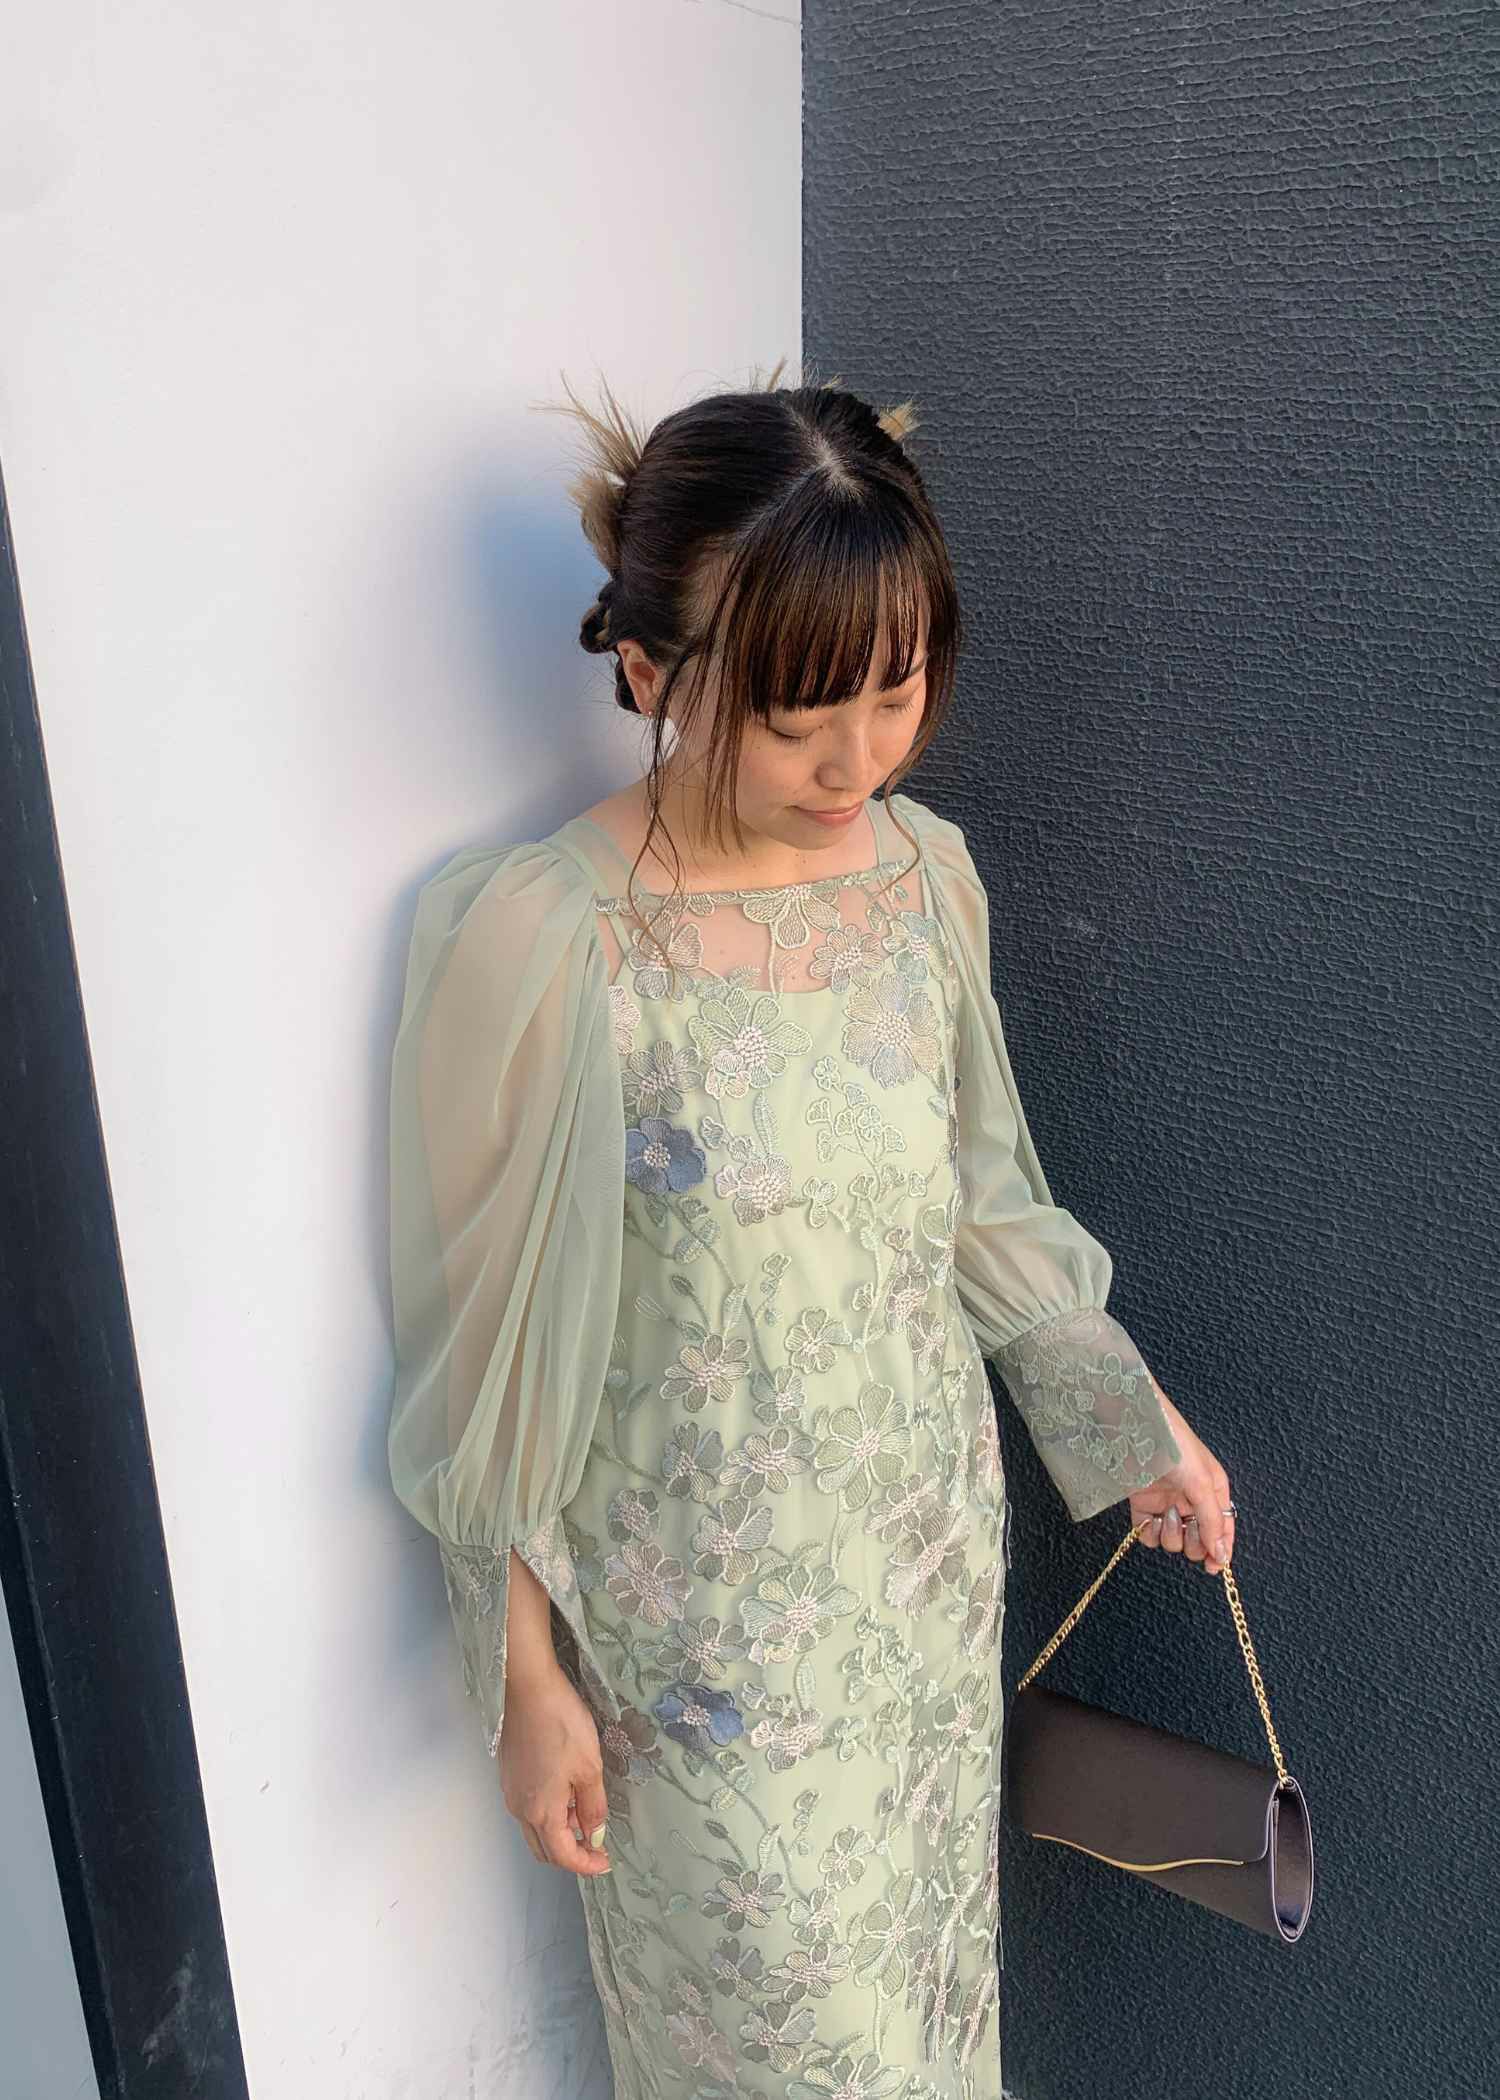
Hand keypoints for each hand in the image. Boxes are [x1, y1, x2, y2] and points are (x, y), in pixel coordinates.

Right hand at [499, 1664, 613, 1876]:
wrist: (527, 1688)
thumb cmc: (561, 1724)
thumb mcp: (590, 1767)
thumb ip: (593, 1807)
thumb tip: (595, 1835)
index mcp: (541, 1812)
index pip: (563, 1855)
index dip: (586, 1865)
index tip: (605, 1862)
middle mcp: (520, 1809)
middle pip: (544, 1850)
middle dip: (571, 1854)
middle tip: (597, 1845)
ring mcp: (511, 1792)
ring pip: (535, 1830)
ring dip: (560, 1833)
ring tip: (585, 1812)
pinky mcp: (509, 1776)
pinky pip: (528, 1809)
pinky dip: (548, 1814)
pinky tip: (567, 1793)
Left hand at [1128, 1376, 1235, 1575]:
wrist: (1136, 1430)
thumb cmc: (1175, 1448)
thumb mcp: (1202, 1485)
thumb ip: (1212, 1522)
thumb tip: (1221, 1556)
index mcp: (1213, 1491)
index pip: (1223, 1529)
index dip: (1221, 1550)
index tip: (1215, 1568)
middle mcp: (1191, 1500)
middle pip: (1198, 1540)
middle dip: (1193, 1541)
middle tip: (1189, 1528)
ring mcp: (1166, 1503)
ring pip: (1173, 1541)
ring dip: (1171, 1534)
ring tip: (1168, 1513)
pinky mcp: (1143, 1505)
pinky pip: (1149, 1535)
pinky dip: (1149, 1533)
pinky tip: (1150, 1519)